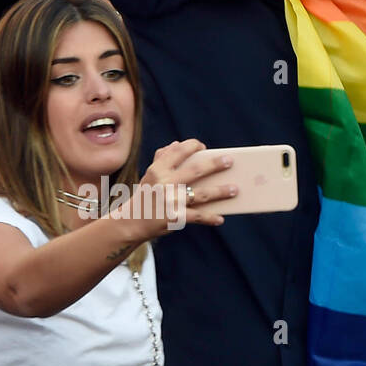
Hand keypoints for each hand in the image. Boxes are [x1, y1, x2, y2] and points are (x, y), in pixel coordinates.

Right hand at [114, 139, 235, 238]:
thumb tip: (176, 143)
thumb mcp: (150, 176)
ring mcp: (171, 200)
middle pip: (196, 170)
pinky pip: (198, 216)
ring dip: (221, 191)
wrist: (131, 222)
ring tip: (234, 189)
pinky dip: (210, 218)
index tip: (204, 147)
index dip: (193, 146)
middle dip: (215, 164)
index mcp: (158, 169)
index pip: (178, 151)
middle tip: (230, 161)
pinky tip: (220, 218)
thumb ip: (162, 158)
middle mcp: (165, 183)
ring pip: (202, 194)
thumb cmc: (145, 196)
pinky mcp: (175, 217)